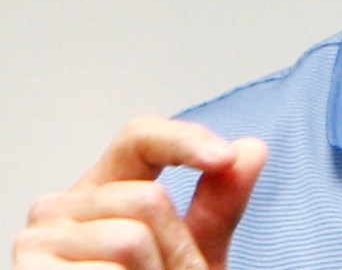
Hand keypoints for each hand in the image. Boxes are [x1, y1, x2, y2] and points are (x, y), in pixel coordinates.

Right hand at [14, 116, 267, 268]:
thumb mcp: (194, 255)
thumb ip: (220, 206)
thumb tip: (252, 149)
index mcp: (103, 190)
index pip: (140, 137)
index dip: (183, 141)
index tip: (224, 158)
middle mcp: (62, 208)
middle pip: (148, 199)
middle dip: (177, 250)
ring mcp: (37, 242)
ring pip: (129, 239)